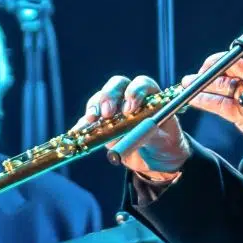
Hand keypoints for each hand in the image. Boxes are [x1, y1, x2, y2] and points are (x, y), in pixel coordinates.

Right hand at [76, 75, 190, 179]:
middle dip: (110, 96)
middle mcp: (130, 97)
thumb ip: (152, 132)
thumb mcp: (164, 139)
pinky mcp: (102, 124)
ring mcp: (114, 109)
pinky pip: (88, 121)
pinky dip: (82, 125)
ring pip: (100, 98)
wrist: (157, 159)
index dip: (135, 92)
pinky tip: (78, 131)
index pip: (141, 83)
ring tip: (91, 120)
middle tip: (107, 112)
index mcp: (150, 96)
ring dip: (94, 107)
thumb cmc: (164, 143)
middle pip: (117, 85)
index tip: (130, 109)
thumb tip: (138, 131)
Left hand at [183, 51, 242, 168]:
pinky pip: (217, 103)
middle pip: (229, 65)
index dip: (225, 59)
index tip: (217, 61)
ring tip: (188, 82)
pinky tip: (192, 98)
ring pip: (220, 82)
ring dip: (200, 82)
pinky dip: (202, 100)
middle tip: (201, 71)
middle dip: (211, 67)